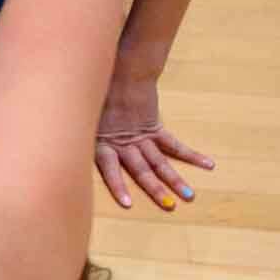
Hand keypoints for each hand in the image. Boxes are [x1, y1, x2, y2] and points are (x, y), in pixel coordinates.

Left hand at [94, 71, 213, 210]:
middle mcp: (124, 144)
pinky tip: (207, 164)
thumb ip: (82, 138)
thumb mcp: (82, 121)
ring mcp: (141, 137)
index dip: (119, 186)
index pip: (111, 170)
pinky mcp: (154, 128)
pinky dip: (191, 155)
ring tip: (190, 196)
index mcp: (103, 143)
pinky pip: (174, 144)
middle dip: (156, 189)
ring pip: (160, 162)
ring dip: (175, 180)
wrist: (121, 73)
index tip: (128, 204)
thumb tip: (71, 152)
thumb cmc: (96, 97)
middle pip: (142, 170)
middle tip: (170, 206)